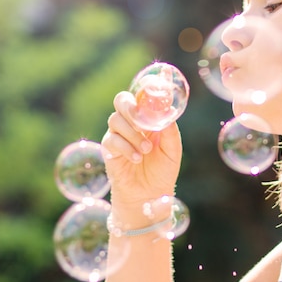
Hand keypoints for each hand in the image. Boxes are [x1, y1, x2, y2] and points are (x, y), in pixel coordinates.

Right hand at [102, 91, 182, 212]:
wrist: (149, 196)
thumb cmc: (162, 171)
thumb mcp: (172, 149)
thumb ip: (169, 130)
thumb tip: (167, 110)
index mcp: (148, 119)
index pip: (142, 96)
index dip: (146, 88)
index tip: (155, 85)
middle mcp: (131, 123)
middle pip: (122, 100)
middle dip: (131, 106)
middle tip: (141, 119)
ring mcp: (118, 135)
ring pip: (115, 120)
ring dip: (132, 133)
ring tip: (146, 151)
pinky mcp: (109, 150)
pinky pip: (112, 140)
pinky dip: (126, 147)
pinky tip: (137, 158)